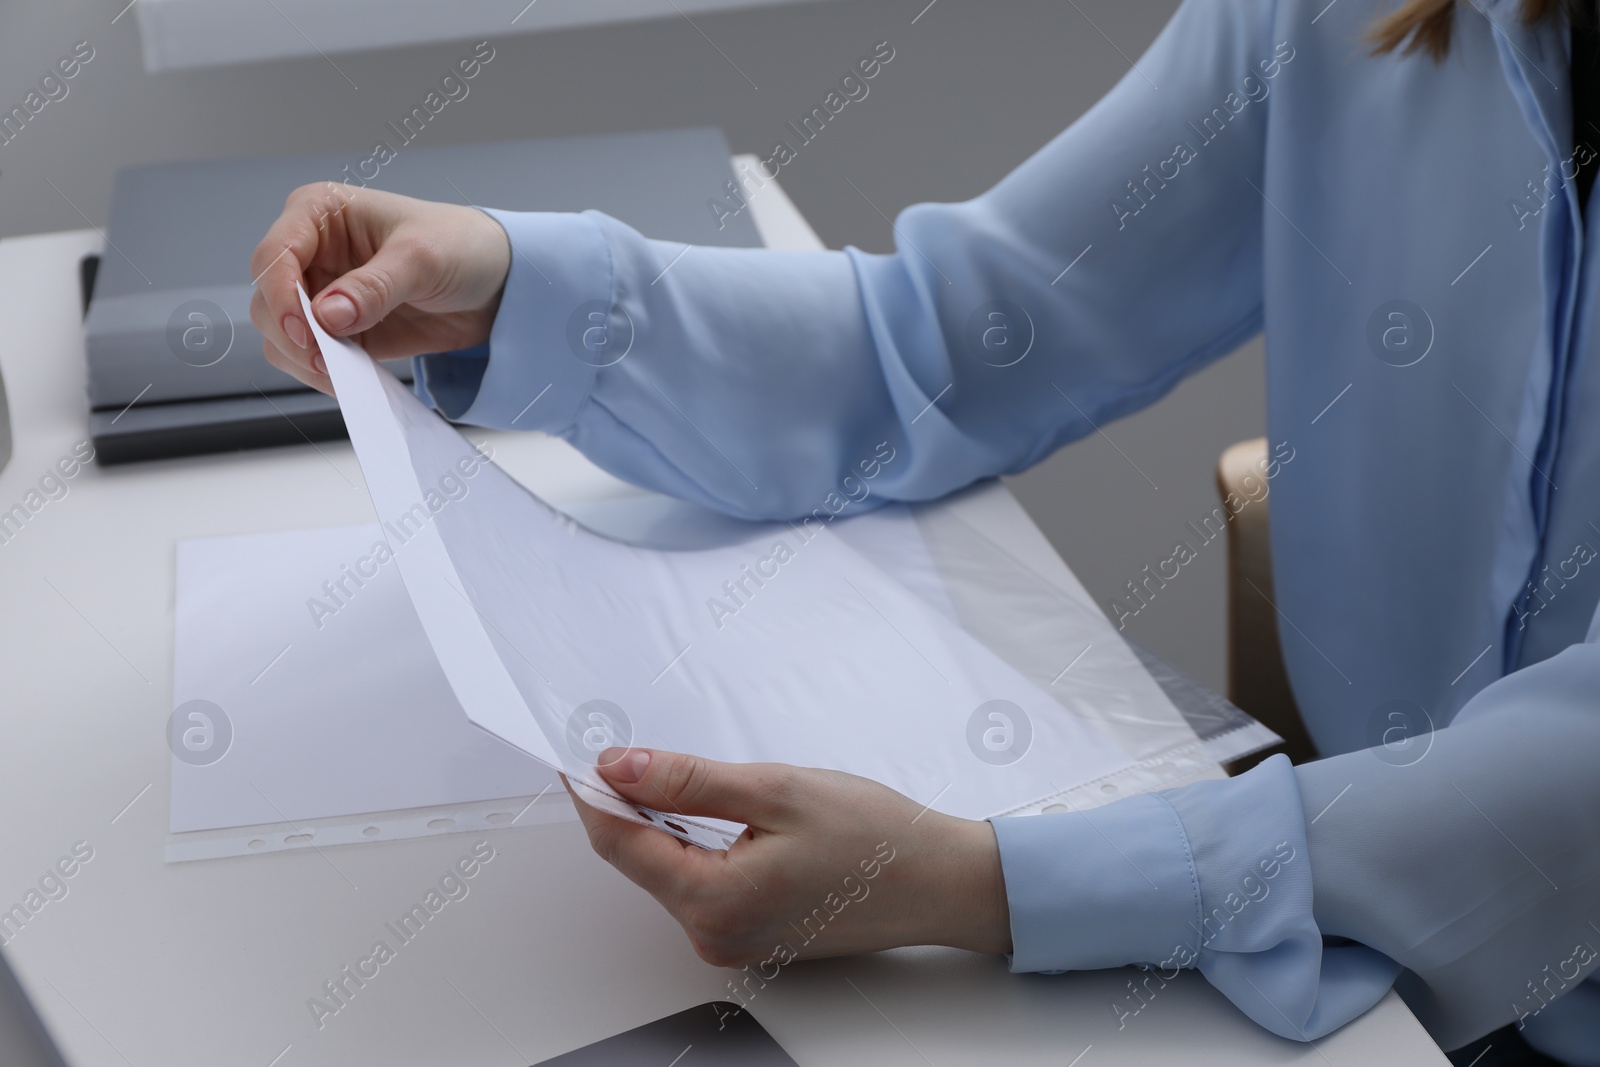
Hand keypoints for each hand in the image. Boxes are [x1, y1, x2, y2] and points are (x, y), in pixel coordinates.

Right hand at [249, 184, 511, 393]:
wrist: (495, 283)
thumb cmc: (460, 246)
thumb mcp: (422, 258)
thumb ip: (375, 287)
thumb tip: (328, 316)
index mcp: (319, 214)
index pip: (274, 255)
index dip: (280, 296)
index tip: (305, 332)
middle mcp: (310, 252)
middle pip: (268, 300)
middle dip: (293, 336)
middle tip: (331, 361)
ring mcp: (320, 294)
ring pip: (280, 335)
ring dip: (304, 359)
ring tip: (346, 372)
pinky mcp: (338, 331)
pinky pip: (310, 359)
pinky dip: (322, 374)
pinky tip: (352, 379)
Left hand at [567, 748, 1011, 966]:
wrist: (941, 881)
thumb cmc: (877, 839)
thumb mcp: (775, 791)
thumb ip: (689, 781)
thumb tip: (622, 768)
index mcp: (714, 902)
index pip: (620, 844)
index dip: (593, 793)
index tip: (580, 754)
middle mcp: (715, 934)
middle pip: (639, 861)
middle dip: (628, 805)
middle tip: (628, 751)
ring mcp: (733, 942)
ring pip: (669, 872)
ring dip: (664, 825)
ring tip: (684, 780)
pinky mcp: (751, 936)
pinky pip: (700, 886)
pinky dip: (695, 846)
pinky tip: (719, 816)